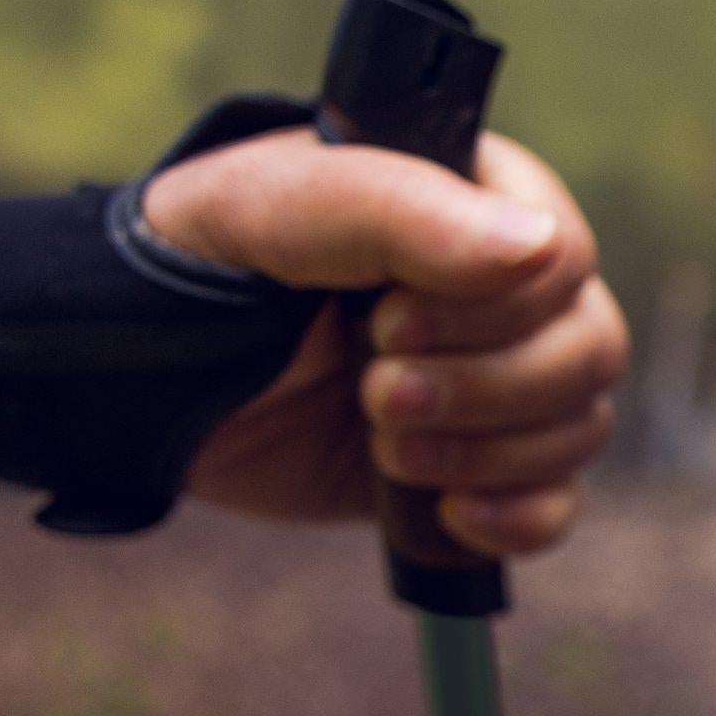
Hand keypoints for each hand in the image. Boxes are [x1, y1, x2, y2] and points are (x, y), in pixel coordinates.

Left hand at [145, 129, 628, 556]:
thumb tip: (541, 249)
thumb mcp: (270, 213)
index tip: (382, 321)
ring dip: (488, 452)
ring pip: (580, 425)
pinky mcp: (478, 464)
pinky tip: (446, 513)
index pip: (565, 253)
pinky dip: (518, 516)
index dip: (492, 307)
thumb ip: (399, 210)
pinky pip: (557, 501)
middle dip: (487, 389)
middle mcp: (503, 288)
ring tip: (383, 446)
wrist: (125, 385)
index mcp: (470, 198)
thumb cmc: (193, 270)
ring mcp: (497, 379)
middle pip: (590, 346)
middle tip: (376, 395)